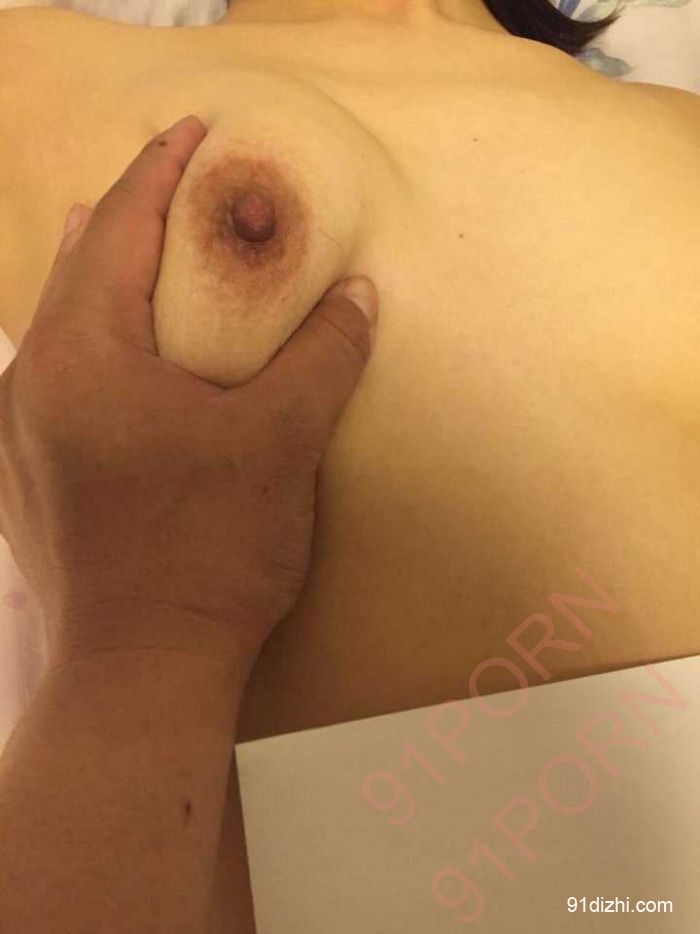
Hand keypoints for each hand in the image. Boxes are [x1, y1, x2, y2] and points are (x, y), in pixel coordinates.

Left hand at [0, 115, 377, 674]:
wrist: (139, 673)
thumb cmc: (207, 553)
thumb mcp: (279, 445)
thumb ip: (321, 358)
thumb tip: (357, 295)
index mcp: (83, 355)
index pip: (118, 229)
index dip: (160, 171)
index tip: (198, 131)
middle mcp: (31, 383)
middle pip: (76, 268)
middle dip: (126, 216)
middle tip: (179, 189)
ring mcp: (19, 437)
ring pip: (60, 326)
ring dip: (105, 280)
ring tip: (146, 256)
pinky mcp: (27, 480)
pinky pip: (57, 378)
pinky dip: (95, 343)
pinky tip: (127, 362)